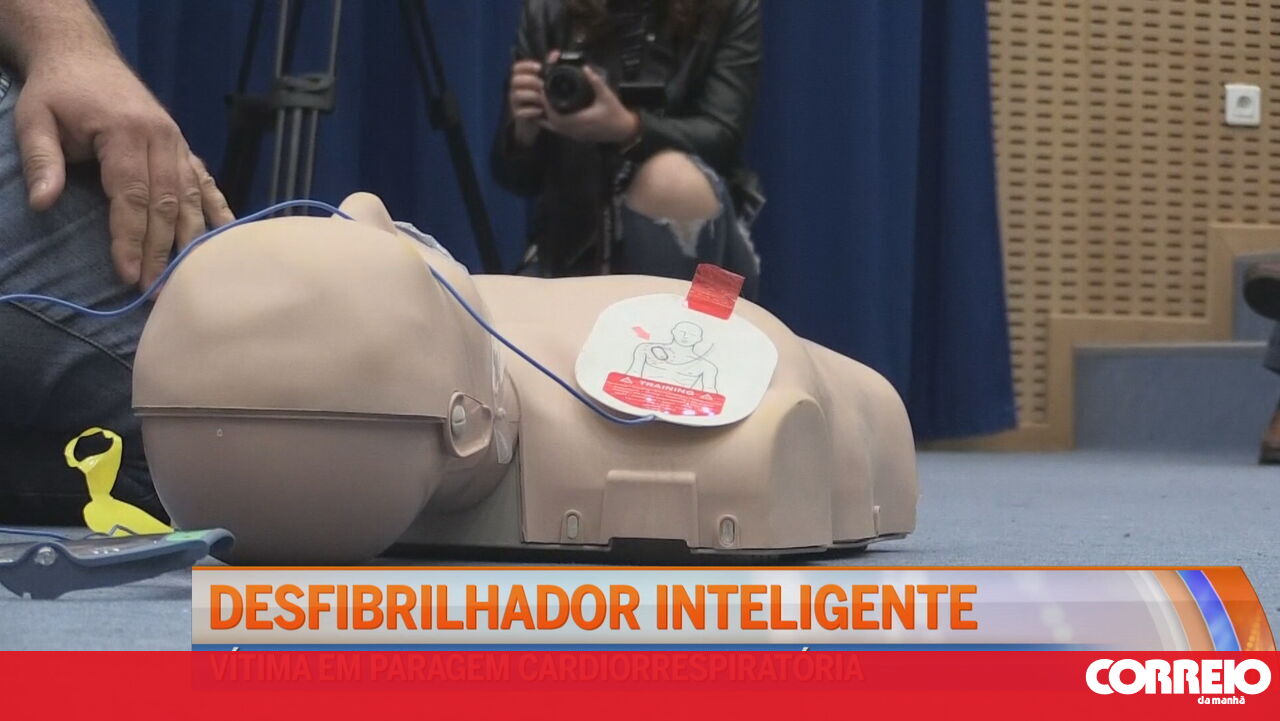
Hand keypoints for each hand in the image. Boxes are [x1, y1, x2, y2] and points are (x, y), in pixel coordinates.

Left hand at [15, 48, 233, 288]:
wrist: (84, 55)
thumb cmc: (58, 90)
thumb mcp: (35, 117)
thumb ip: (41, 159)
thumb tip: (43, 203)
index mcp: (127, 131)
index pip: (132, 195)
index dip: (131, 237)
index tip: (128, 274)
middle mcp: (163, 138)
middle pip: (166, 204)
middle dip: (161, 250)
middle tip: (156, 291)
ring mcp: (178, 142)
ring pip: (190, 198)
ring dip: (189, 240)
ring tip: (186, 277)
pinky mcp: (183, 147)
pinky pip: (205, 182)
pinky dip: (216, 211)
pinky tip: (225, 237)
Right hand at [508, 59, 545, 146]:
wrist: (537, 121)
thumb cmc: (541, 99)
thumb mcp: (545, 83)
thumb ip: (549, 68)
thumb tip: (556, 53)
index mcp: (521, 78)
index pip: (517, 67)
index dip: (527, 66)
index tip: (539, 68)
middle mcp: (515, 89)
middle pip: (515, 80)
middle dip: (531, 81)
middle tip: (543, 85)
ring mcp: (514, 102)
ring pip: (517, 95)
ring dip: (532, 96)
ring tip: (544, 99)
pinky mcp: (517, 115)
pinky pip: (521, 112)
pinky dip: (533, 111)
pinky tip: (542, 111)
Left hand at [540, 65, 639, 144]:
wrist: (623, 130)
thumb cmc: (616, 113)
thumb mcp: (607, 95)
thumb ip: (596, 82)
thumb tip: (586, 68)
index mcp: (581, 120)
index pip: (556, 115)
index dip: (547, 104)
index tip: (545, 91)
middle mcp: (576, 130)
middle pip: (552, 122)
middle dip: (545, 108)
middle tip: (543, 94)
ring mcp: (576, 135)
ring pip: (555, 128)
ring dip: (548, 116)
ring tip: (545, 102)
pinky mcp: (577, 136)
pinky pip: (561, 131)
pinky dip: (554, 122)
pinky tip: (552, 114)